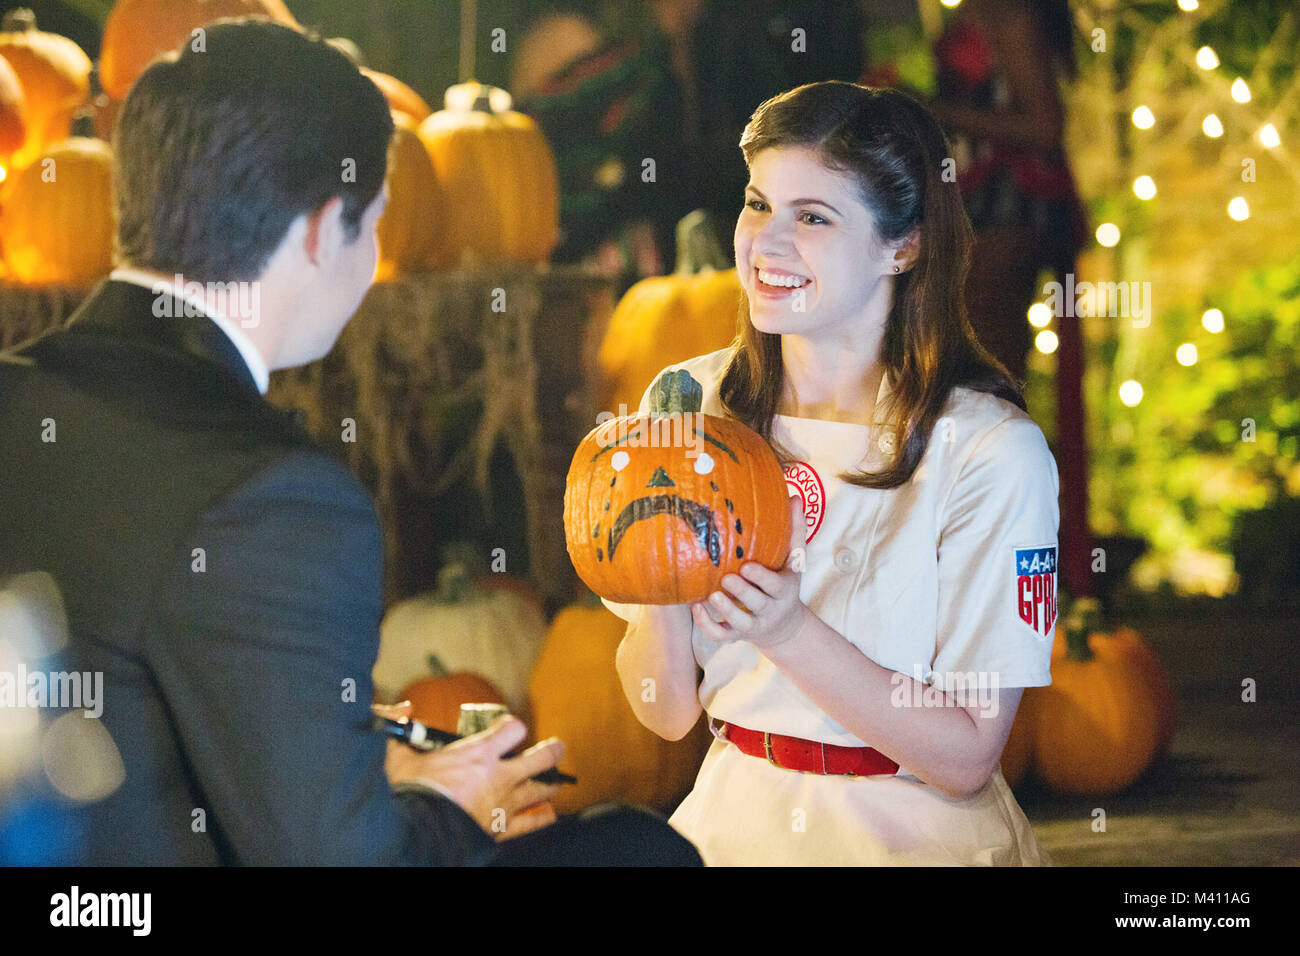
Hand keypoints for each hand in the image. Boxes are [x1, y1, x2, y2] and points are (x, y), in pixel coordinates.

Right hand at [377, 701, 563, 841]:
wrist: (413, 835)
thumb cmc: (408, 795)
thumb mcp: (400, 757)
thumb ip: (403, 732)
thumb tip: (402, 709)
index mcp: (478, 754)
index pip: (513, 729)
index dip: (511, 725)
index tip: (507, 727)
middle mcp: (498, 777)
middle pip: (539, 759)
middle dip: (551, 751)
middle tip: (558, 748)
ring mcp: (502, 804)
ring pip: (538, 790)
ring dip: (549, 784)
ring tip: (556, 781)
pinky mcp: (499, 829)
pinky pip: (528, 824)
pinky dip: (540, 818)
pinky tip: (549, 814)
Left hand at [691, 494, 811, 650]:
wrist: (785, 628)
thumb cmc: (785, 584)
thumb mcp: (794, 561)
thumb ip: (795, 530)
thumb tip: (794, 496)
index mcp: (784, 590)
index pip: (775, 586)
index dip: (762, 578)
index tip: (747, 566)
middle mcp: (770, 610)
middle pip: (757, 604)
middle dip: (742, 592)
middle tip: (727, 578)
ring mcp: (753, 625)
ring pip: (740, 624)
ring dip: (725, 611)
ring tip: (712, 595)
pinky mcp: (737, 635)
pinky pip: (721, 636)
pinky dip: (707, 625)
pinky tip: (696, 607)